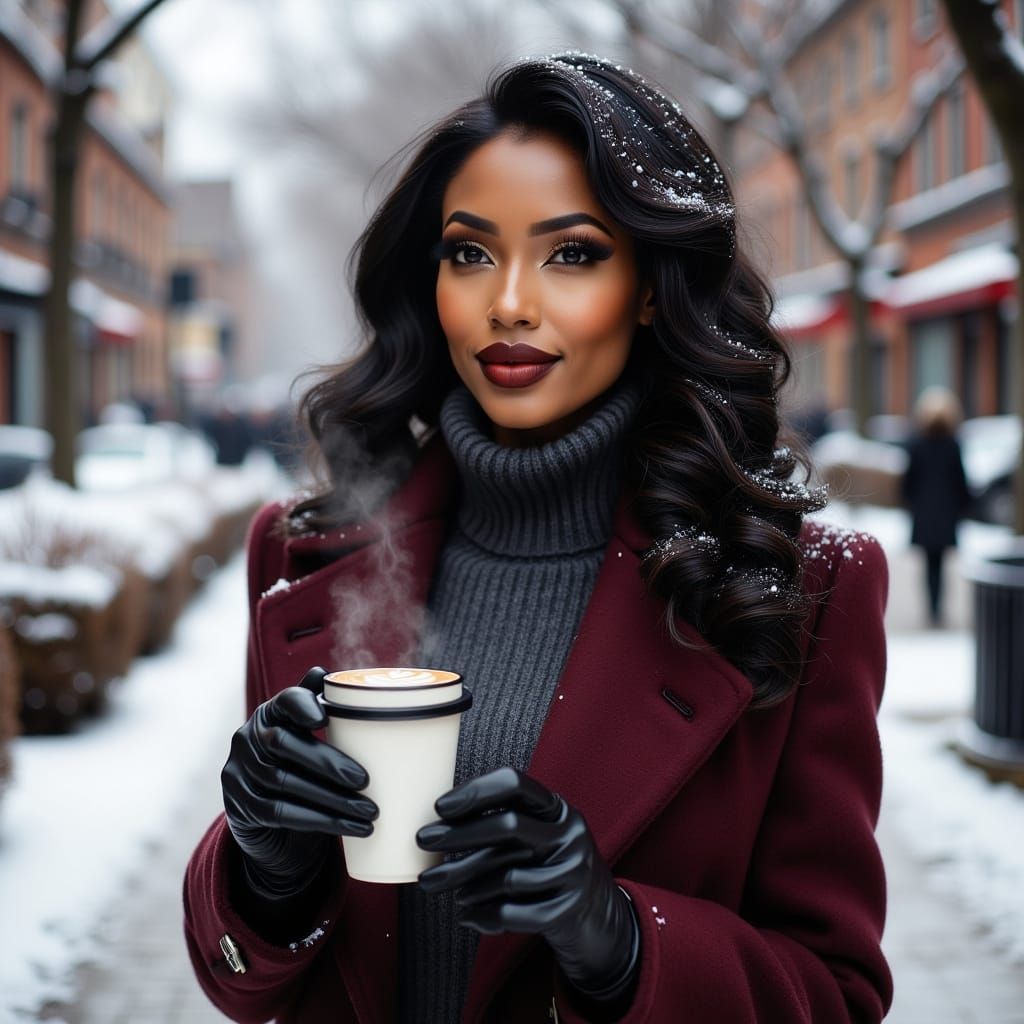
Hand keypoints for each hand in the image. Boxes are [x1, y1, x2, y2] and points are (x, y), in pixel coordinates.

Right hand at [221, 666, 378, 899]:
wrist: (271, 823)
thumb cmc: (300, 768)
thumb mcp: (309, 739)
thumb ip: (323, 710)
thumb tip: (339, 679)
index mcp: (270, 714)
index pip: (284, 701)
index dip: (302, 705)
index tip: (325, 717)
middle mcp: (247, 738)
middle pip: (283, 744)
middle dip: (327, 762)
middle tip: (364, 780)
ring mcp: (238, 773)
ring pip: (285, 783)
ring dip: (332, 799)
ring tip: (369, 811)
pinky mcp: (241, 807)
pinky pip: (282, 813)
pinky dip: (321, 820)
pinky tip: (352, 827)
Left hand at [416, 768, 639, 1002]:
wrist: (601, 919)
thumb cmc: (550, 870)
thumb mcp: (539, 837)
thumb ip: (505, 825)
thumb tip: (441, 823)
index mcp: (558, 809)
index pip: (515, 783)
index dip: (475, 791)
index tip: (441, 807)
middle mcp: (569, 834)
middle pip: (507, 825)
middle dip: (459, 834)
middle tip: (423, 840)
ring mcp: (573, 872)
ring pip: (506, 873)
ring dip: (464, 879)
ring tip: (437, 882)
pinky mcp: (567, 910)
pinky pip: (513, 911)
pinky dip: (482, 914)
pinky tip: (465, 914)